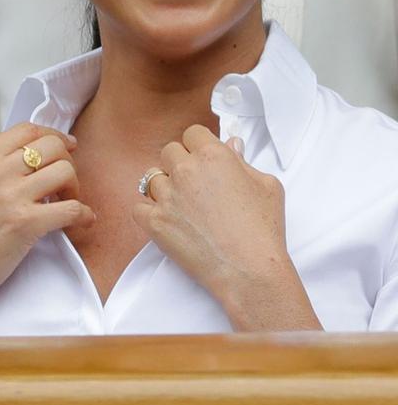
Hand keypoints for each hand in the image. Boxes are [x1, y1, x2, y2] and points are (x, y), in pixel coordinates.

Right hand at [0, 122, 94, 334]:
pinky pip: (72, 209)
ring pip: (66, 172)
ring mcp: (10, 196)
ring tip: (67, 202)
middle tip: (64, 183)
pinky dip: (84, 215)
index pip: (27, 130)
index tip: (67, 146)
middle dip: (67, 162)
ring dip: (75, 187)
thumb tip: (30, 157)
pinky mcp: (25, 224)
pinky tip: (82, 221)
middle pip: (52, 146)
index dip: (54, 135)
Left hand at [133, 125, 318, 329]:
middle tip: (194, 184)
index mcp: (213, 156)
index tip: (203, 159)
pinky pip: (138, 206)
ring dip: (165, 188)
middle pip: (169, 152)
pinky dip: (148, 212)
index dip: (198, 146)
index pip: (192, 133)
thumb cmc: (263, 229)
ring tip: (183, 206)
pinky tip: (166, 220)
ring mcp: (166, 196)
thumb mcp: (267, 186)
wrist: (249, 270)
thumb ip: (244, 161)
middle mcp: (185, 170)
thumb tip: (231, 144)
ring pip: (152, 178)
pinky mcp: (154, 221)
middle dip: (180, 163)